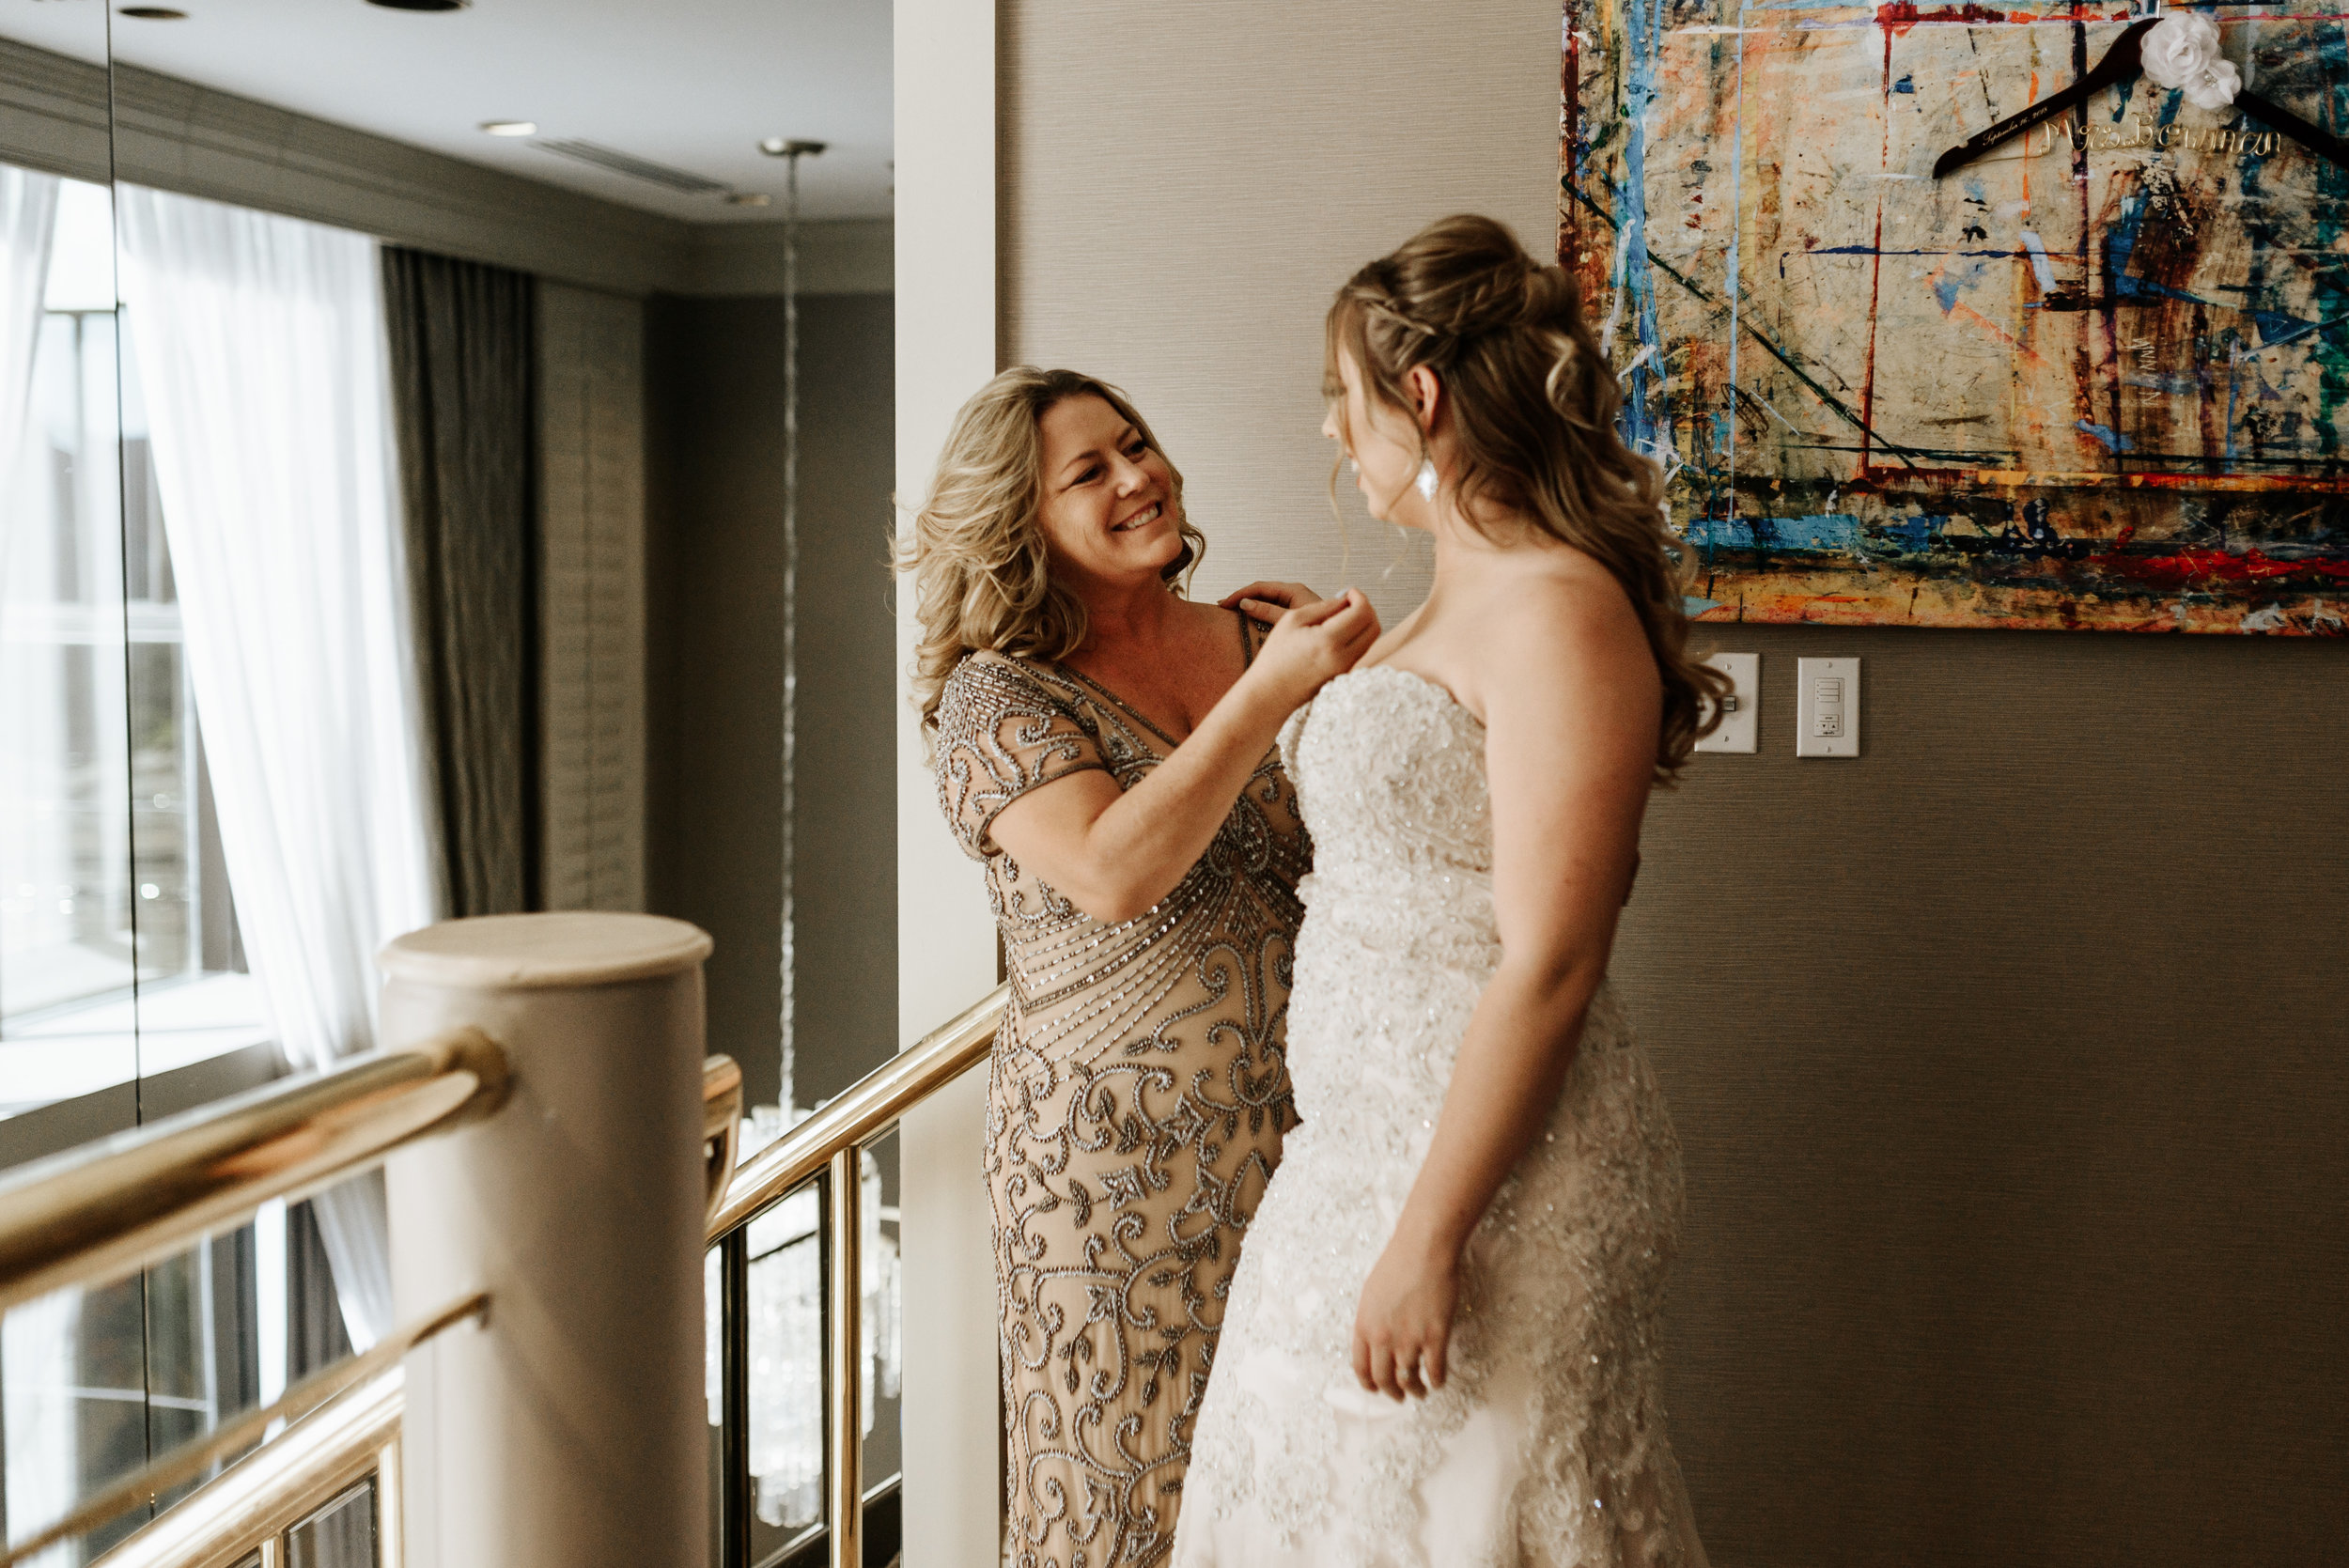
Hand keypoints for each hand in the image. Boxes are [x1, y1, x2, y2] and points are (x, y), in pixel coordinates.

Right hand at [1219, 580, 1324, 624]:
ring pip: (1267, 598)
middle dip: (1242, 596)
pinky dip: (1259, 610)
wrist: (1341, 642)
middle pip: (1262, 591)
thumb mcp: (1290, 622)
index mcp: (1294, 590)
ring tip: (1230, 610)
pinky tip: (1247, 617)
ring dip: (1249, 602)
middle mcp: (1295, 593)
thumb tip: (1245, 604)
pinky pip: (1274, 606)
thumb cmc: (1318, 633)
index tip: (1224, 604)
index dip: (1240, 594)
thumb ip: (1268, 612)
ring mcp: (1296, 602)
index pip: (1260, 587)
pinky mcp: (1298, 612)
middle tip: (1222, 605)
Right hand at [1245, 590, 1379, 712]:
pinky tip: (1338, 631)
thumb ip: (1322, 607)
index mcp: (1329, 640)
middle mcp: (1343, 657)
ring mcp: (1345, 668)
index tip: (1348, 592)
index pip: (1362, 612)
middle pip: (1374, 625)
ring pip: (1370, 638)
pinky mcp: (1343, 675)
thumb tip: (1344, 600)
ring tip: (1342, 615)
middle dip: (1365, 608)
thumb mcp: (1292, 620)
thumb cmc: (1275, 657)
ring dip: (1362, 622)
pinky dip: (1356, 635)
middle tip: (1348, 601)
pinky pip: (1360, 649)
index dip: (1359, 596)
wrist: (1270, 693)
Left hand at [1351, 1233, 1458, 1400]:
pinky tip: (1438, 1381)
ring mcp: (1409, 1339)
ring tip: (1420, 1392)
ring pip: (1409, 1379)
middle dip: (1392, 1393)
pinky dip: (1436, 1380)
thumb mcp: (1370, 1294)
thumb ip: (1370, 1321)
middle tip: (1399, 1397)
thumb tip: (1374, 1341)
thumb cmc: (1397, 1265)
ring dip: (1415, 1390)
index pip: (1361, 1368)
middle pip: (1384, 1379)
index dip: (1369, 1384)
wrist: (1422, 1250)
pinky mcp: (1435, 1336)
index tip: (1376, 1389)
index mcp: (1364, 1326)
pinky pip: (1435, 1370)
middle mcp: (1383, 1338)